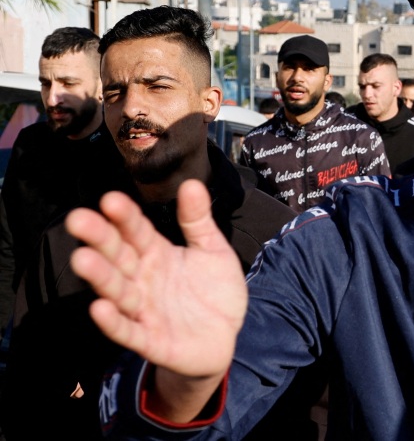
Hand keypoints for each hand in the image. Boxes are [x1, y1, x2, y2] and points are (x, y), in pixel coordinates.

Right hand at [67, 180, 246, 416]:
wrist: (226, 336)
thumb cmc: (214, 291)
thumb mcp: (213, 250)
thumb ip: (198, 221)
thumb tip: (191, 182)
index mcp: (157, 254)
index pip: (136, 231)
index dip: (124, 216)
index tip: (110, 199)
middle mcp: (144, 279)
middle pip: (119, 257)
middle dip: (100, 239)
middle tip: (79, 219)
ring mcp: (145, 309)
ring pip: (118, 291)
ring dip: (100, 277)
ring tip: (83, 259)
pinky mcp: (150, 340)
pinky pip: (129, 331)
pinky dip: (114, 322)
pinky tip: (99, 308)